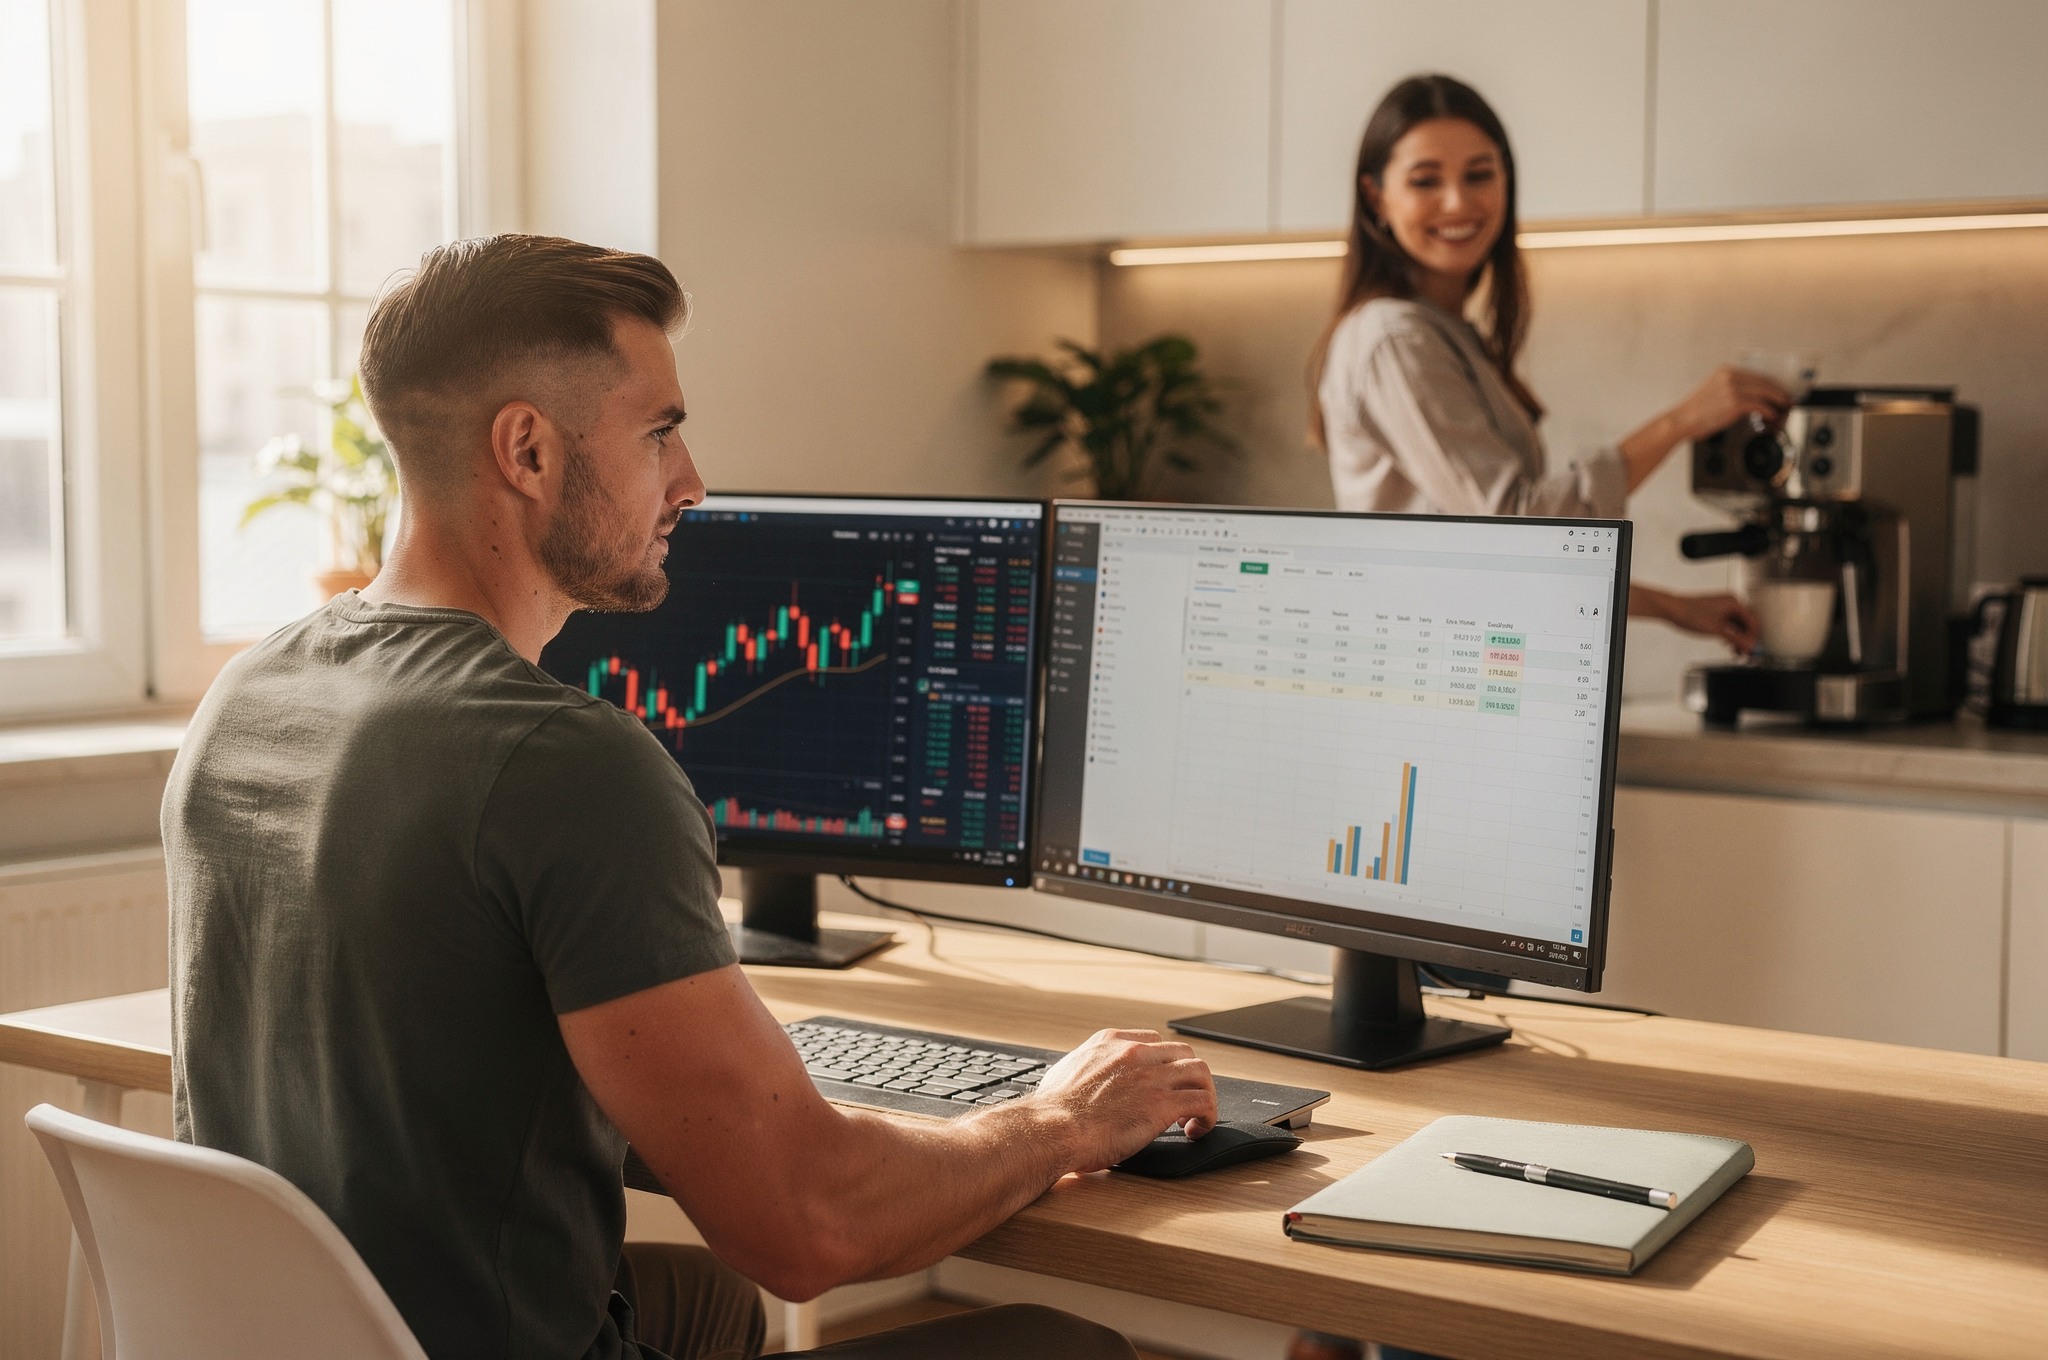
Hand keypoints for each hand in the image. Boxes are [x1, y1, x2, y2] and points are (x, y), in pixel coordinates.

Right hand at [1034, 1028, 1218, 1172]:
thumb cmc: (1052, 1111)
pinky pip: (1204, 1101)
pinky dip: (1207, 1115)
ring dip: (1203, 1092)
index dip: (1162, 1063)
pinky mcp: (1164, 1103)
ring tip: (1195, 1114)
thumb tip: (1078, 1079)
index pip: (1152, 1040)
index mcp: (1110, 1043)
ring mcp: (1152, 1076)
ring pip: (1200, 1071)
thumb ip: (1082, 1070)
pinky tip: (1196, 1129)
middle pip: (1182, 1052)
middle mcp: (1135, 1054)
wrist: (1054, 1128)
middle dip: (1186, 1076)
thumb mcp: (1065, 1073)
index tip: (1162, 1080)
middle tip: (1181, 1099)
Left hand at [1660, 591, 1757, 652]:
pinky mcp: (1715, 613)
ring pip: (1737, 626)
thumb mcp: (1717, 630)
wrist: (1672, 610)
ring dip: (1738, 639)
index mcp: (1734, 602)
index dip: (1753, 637)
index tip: (1753, 649)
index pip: (1752, 621)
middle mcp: (1730, 603)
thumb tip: (1749, 646)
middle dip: (1746, 639)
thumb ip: (1736, 639)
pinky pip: (1728, 625)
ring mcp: (1723, 608)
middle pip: (1746, 623)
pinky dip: (1730, 635)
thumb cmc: (1690, 613)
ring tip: (1737, 652)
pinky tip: (1729, 645)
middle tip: (1746, 653)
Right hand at [1669, 365, 1794, 443]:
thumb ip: (1733, 388)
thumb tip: (1755, 398)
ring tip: (1783, 410)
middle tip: (1788, 401)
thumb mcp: (1714, 391)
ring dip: (1779, 403)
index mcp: (1726, 371)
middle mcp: (1731, 376)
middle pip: (1765, 382)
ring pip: (1766, 392)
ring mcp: (1733, 388)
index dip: (1773, 384)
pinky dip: (1770, 412)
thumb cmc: (1696, 412)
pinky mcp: (1735, 402)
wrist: (1681, 420)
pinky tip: (1771, 418)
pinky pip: (1761, 406)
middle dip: (1780, 393)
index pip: (1758, 374)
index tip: (1781, 391)